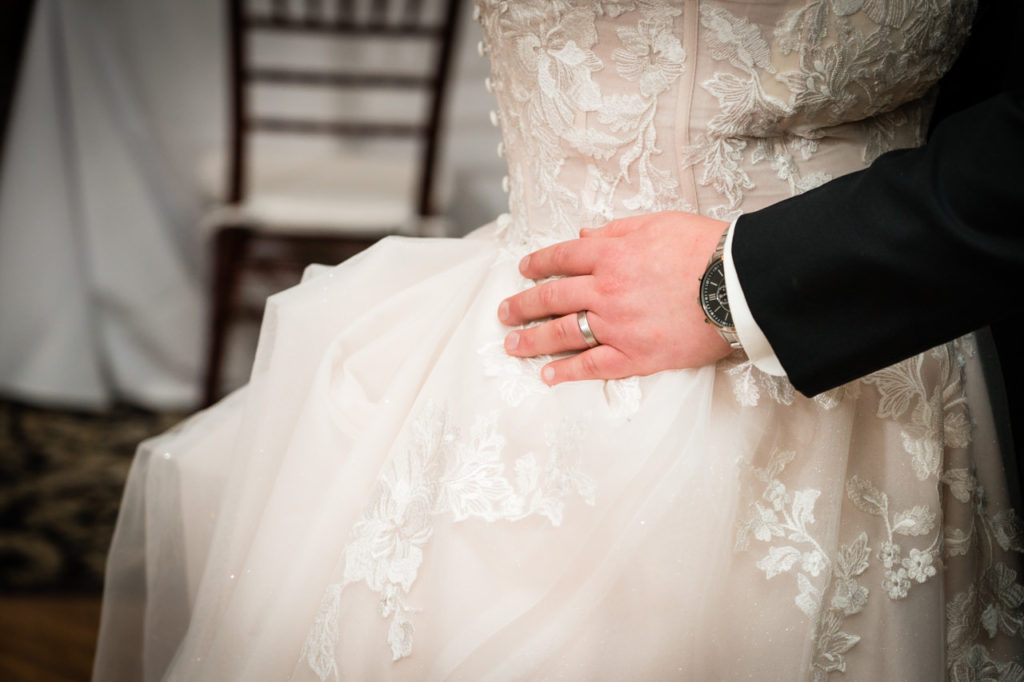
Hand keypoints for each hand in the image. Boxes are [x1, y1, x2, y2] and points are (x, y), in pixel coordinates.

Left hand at [497, 211, 732, 384]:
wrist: (740, 285)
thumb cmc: (706, 248)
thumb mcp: (659, 223)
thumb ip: (617, 229)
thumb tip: (584, 234)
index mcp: (611, 254)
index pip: (562, 257)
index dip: (538, 263)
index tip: (523, 270)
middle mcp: (607, 290)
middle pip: (552, 297)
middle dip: (523, 305)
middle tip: (504, 312)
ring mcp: (618, 326)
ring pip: (564, 333)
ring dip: (533, 339)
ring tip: (512, 344)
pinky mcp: (636, 356)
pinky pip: (593, 367)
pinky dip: (567, 372)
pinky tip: (548, 376)